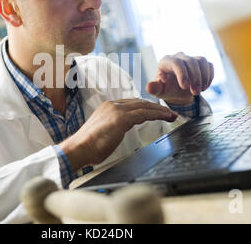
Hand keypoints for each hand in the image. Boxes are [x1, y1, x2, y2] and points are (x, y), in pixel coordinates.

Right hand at [59, 98, 177, 170]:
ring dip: (160, 110)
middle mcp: (112, 105)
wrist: (79, 149)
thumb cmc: (89, 147)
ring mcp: (116, 110)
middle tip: (169, 113)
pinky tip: (164, 118)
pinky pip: (144, 113)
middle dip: (156, 107)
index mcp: (107, 107)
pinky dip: (156, 115)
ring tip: (171, 115)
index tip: (156, 112)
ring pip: (144, 106)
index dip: (146, 107)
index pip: (131, 104)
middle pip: (140, 102)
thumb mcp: (104, 133)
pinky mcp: (121, 118)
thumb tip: (118, 133)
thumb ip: (113, 128)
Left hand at [146, 52, 213, 105]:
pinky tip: (205, 87)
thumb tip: (149, 87)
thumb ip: (154, 88)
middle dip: (195, 78)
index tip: (185, 87)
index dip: (182, 74)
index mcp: (166, 61)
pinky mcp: (200, 63)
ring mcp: (190, 58)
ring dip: (203, 77)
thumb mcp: (159, 91)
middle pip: (190, 61)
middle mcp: (178, 57)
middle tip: (195, 93)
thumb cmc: (165, 89)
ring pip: (201, 61)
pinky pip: (208, 65)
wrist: (176, 91)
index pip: (176, 63)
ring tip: (200, 90)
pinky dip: (209, 76)